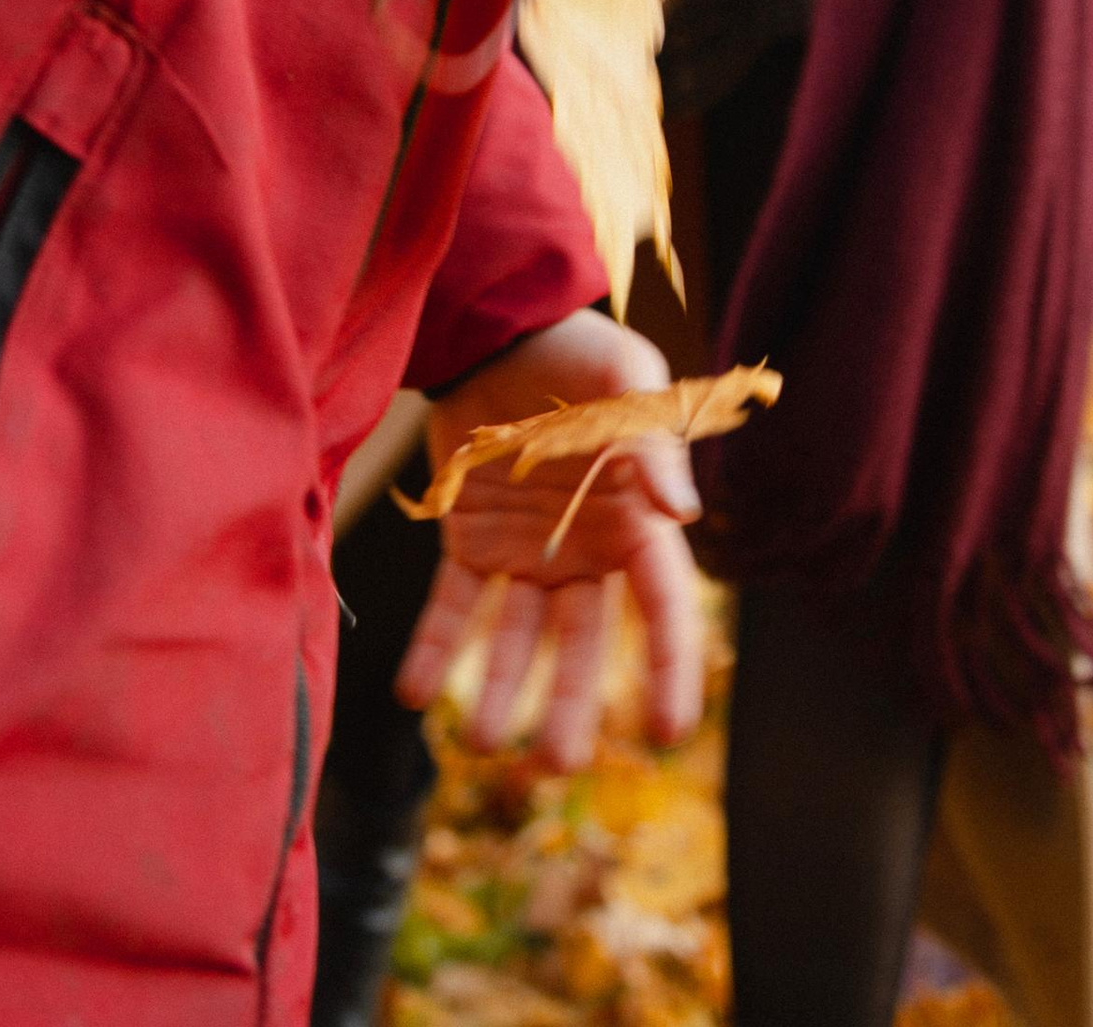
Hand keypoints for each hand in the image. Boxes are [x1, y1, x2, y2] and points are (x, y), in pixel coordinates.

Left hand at [393, 308, 703, 769]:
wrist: (499, 328)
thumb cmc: (578, 353)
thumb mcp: (624, 379)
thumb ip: (651, 442)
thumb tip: (681, 514)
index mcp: (634, 520)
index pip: (663, 606)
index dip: (669, 667)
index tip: (665, 728)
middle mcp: (583, 550)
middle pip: (582, 642)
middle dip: (569, 705)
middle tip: (554, 765)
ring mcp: (525, 550)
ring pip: (516, 638)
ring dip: (498, 690)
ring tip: (480, 743)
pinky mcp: (469, 539)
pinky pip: (453, 603)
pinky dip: (433, 647)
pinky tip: (411, 692)